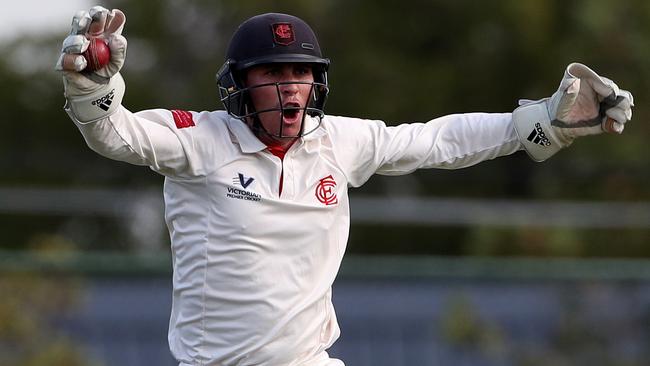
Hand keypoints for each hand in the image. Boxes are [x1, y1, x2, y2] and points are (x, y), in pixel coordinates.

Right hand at [56, 6, 126, 95]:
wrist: (98, 87)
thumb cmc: (107, 67)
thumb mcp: (118, 59)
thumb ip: (120, 48)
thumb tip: (116, 38)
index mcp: (96, 31)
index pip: (96, 17)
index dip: (100, 13)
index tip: (108, 14)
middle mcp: (82, 36)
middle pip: (80, 21)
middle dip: (85, 18)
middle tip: (91, 20)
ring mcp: (71, 49)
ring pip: (70, 40)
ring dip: (77, 40)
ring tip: (84, 44)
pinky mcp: (64, 63)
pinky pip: (65, 60)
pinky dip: (73, 60)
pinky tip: (82, 63)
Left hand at [513, 63, 633, 161]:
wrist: (556, 125)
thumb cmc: (558, 108)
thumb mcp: (561, 101)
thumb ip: (568, 93)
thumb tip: (572, 83)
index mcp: (592, 83)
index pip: (606, 84)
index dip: (609, 89)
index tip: (609, 94)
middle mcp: (602, 93)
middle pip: (620, 94)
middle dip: (620, 101)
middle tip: (612, 108)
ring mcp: (606, 106)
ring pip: (623, 106)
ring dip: (621, 113)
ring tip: (610, 116)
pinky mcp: (606, 119)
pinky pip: (618, 121)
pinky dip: (618, 125)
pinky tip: (612, 127)